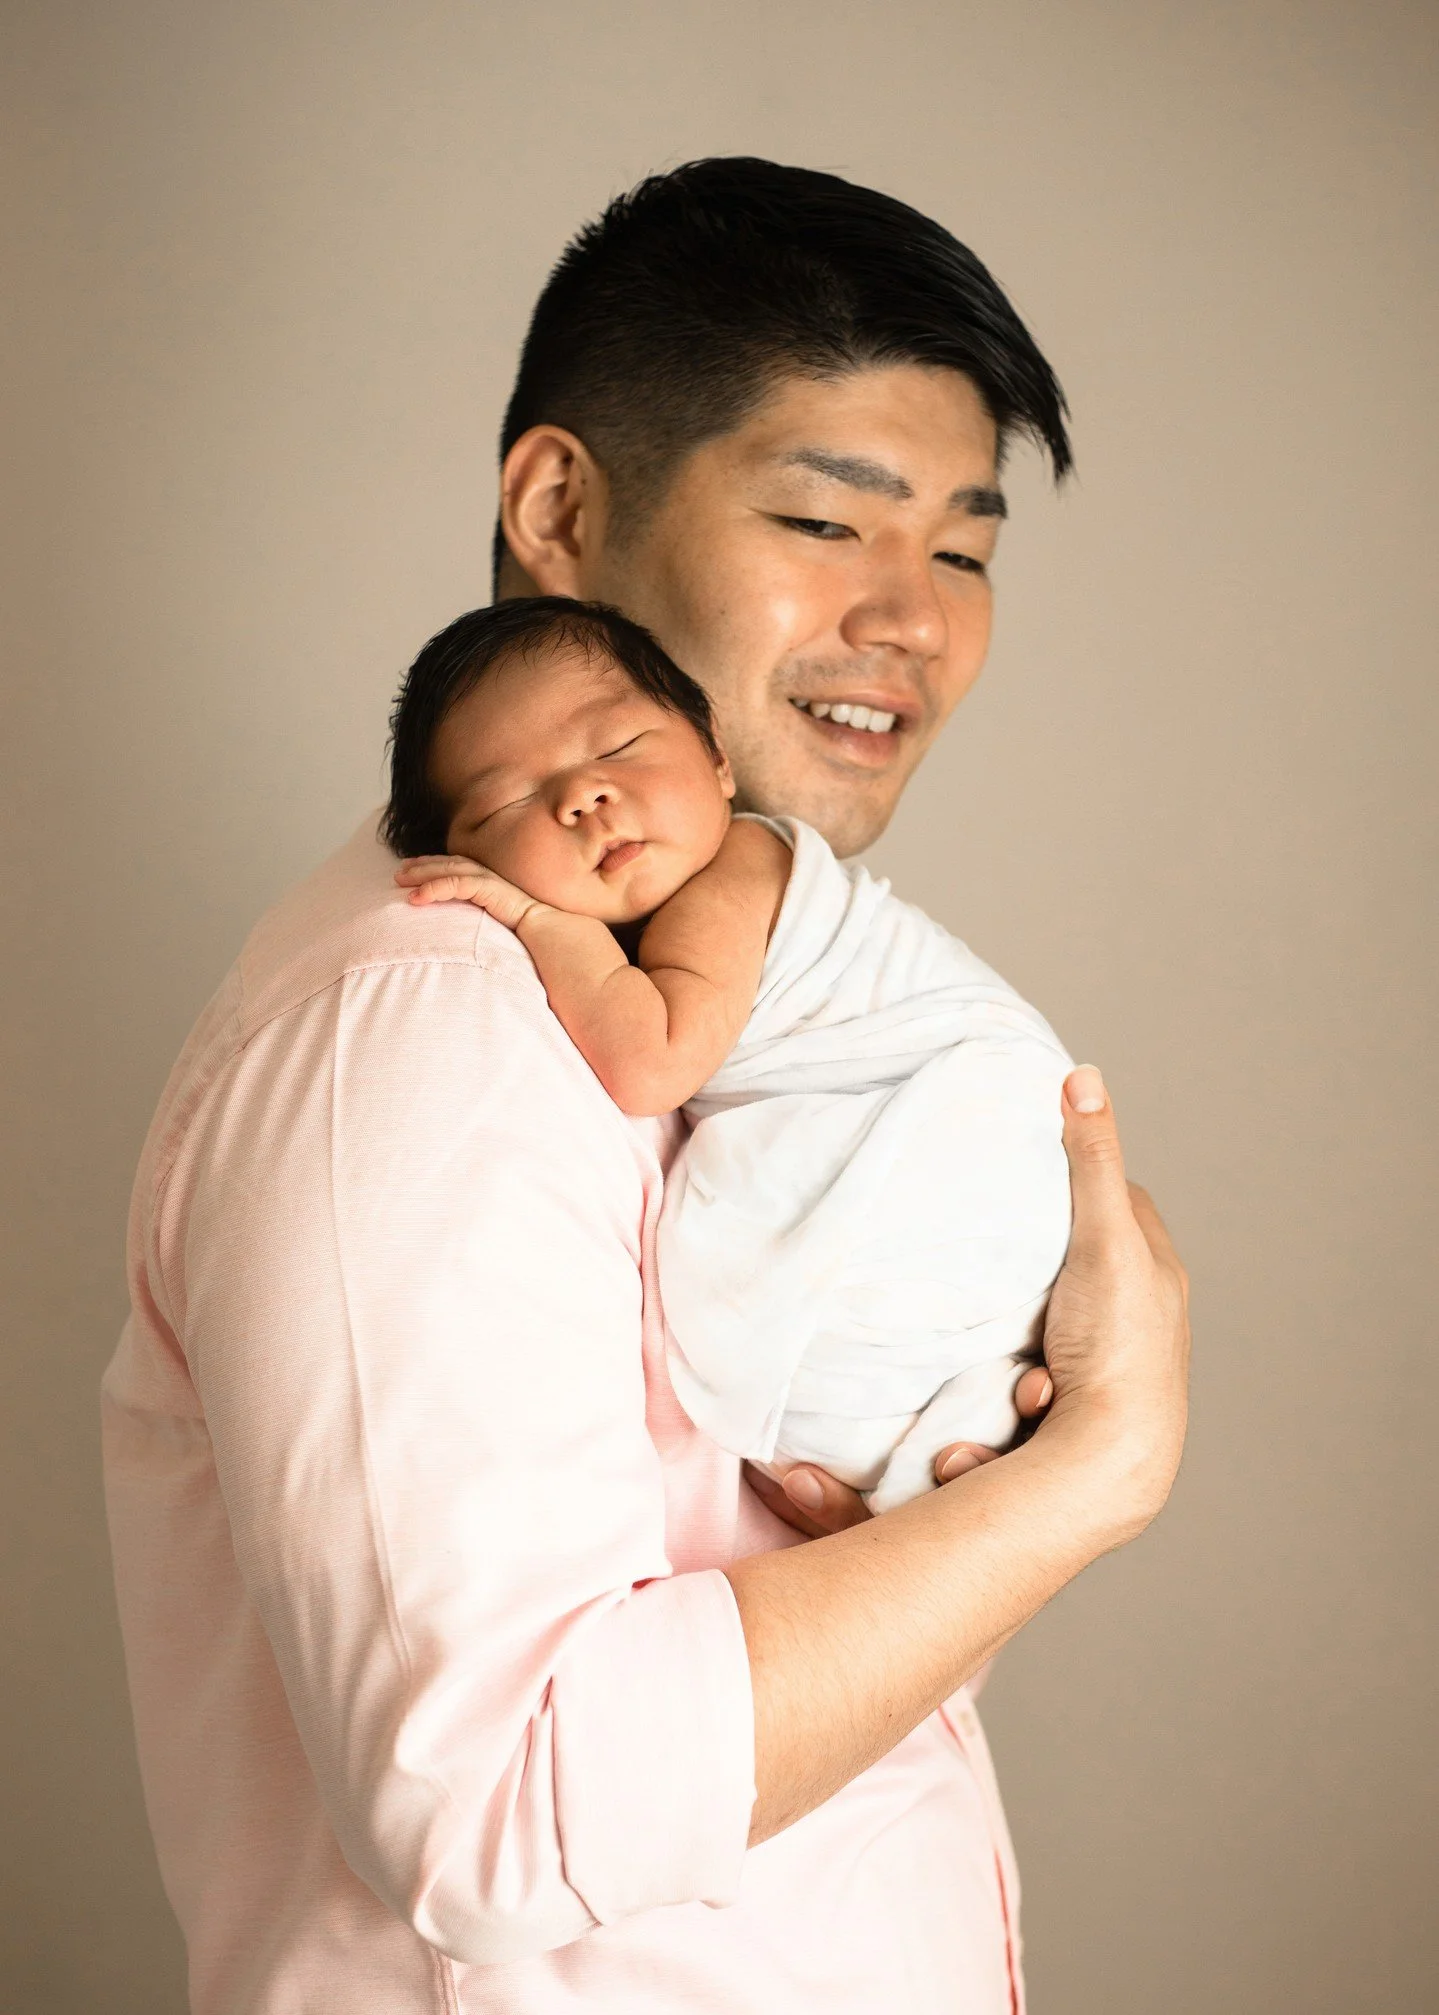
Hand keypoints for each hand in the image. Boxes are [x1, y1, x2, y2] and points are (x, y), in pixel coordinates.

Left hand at [394, 856, 542, 932]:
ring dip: (421, 874)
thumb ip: (479, 920)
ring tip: (399, 881)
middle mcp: (486, 876)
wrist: (548, 931)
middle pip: (447, 864)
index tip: (411, 871)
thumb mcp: (494, 922)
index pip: (455, 868)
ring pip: (447, 870)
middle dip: (421, 866)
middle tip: (398, 872)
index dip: (432, 866)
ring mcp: (487, 880)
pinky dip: (433, 888)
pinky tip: (416, 897)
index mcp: (488, 882)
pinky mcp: (487, 888)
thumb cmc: (526, 932)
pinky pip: (454, 884)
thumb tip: (461, 932)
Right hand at [745, 1065, 1189, 1540]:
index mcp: (1157, 1268)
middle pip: (1073, 1267)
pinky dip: (1023, 1389)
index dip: (1077, 1182)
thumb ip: (1089, 1160)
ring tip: (1021, 1361)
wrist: (1111, 1462)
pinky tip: (1023, 1397)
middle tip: (1001, 1279)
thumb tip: (1083, 1077)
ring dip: (1021, 1349)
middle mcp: (1144, 1316)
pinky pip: (1037, 1382)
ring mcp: (1114, 1364)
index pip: (1120, 1200)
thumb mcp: (1101, 1238)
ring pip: (1048, 1331)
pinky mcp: (1085, 1410)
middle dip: (1031, 1280)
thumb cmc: (1117, 1345)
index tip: (1033, 1176)